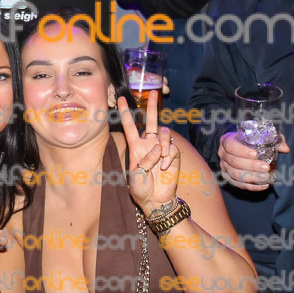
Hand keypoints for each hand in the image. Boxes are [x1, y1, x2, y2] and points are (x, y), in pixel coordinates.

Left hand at [118, 90, 180, 214]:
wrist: (156, 200)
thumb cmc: (141, 189)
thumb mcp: (136, 175)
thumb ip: (145, 159)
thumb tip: (158, 148)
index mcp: (136, 146)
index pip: (129, 126)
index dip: (125, 113)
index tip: (120, 99)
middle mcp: (149, 144)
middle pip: (150, 121)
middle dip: (152, 106)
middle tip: (154, 92)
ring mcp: (162, 148)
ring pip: (163, 133)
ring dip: (162, 145)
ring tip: (160, 160)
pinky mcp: (174, 155)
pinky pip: (172, 148)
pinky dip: (168, 157)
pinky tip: (165, 167)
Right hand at [217, 131, 290, 191]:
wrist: (237, 147)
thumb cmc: (248, 140)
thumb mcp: (258, 135)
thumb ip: (272, 139)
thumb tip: (285, 148)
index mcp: (226, 140)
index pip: (230, 146)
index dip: (242, 151)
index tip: (255, 154)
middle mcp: (222, 154)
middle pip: (234, 162)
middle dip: (251, 166)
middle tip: (266, 167)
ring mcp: (224, 167)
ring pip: (235, 175)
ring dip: (252, 177)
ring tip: (266, 178)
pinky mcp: (228, 178)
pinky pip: (238, 185)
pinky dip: (252, 186)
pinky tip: (264, 185)